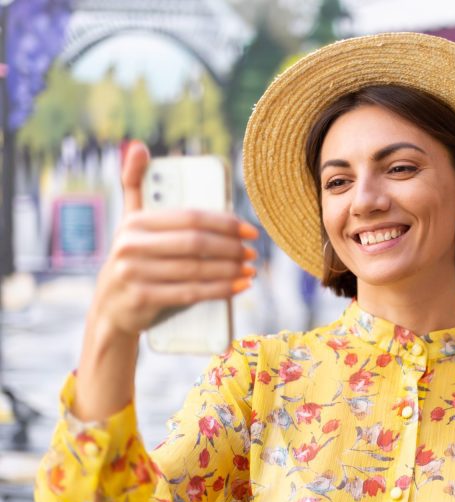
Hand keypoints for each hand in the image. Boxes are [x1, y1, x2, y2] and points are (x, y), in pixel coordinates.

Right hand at [93, 141, 258, 337]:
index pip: (190, 217)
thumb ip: (135, 185)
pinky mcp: (141, 300)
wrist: (110, 308)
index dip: (225, 223)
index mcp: (135, 222)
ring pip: (196, 270)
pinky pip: (190, 293)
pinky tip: (239, 287)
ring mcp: (134, 274)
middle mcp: (131, 246)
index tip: (250, 230)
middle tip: (252, 252)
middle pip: (195, 243)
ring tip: (250, 269)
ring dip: (230, 270)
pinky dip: (220, 291)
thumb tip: (138, 147)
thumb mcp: (130, 222)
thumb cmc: (133, 258)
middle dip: (231, 248)